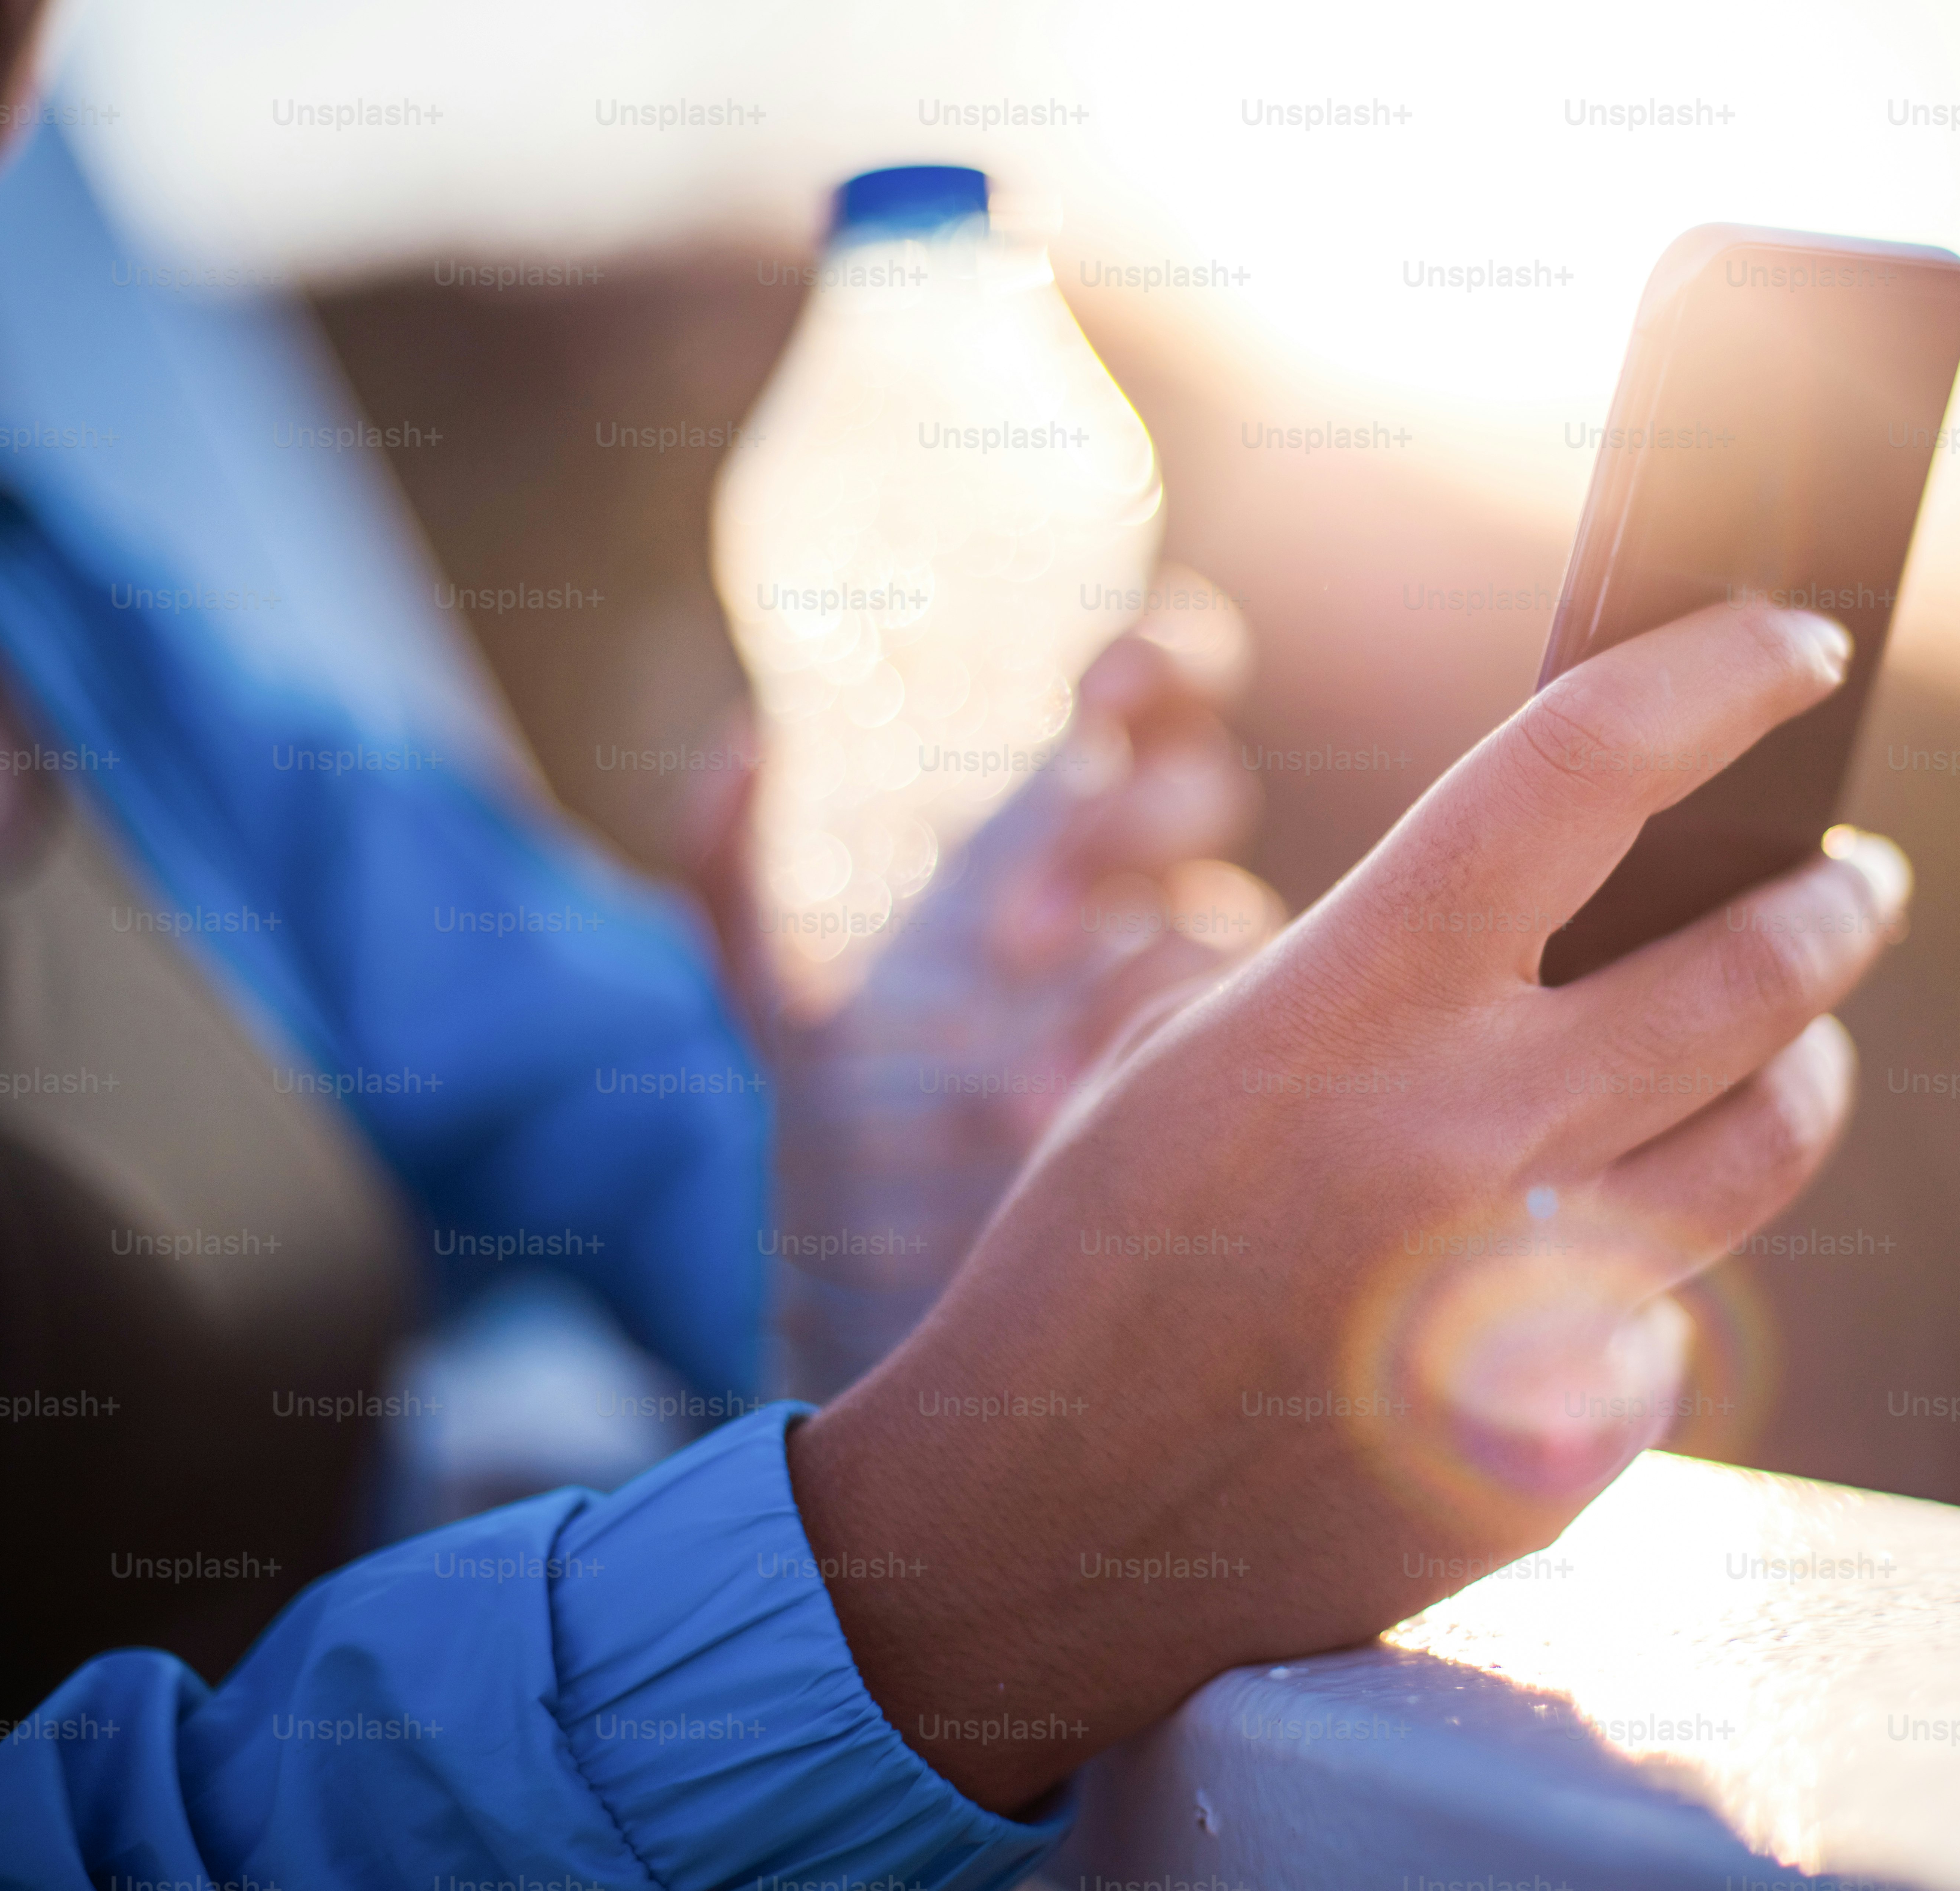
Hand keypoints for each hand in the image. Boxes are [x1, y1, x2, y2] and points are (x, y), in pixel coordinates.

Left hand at [766, 581, 1280, 1397]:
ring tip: (1016, 1082)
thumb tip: (743, 745)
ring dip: (1134, 976)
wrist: (887, 1300)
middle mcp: (1151, 893)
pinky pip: (1229, 1051)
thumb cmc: (855, 1121)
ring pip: (1226, 925)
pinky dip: (1145, 1077)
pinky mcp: (1218, 1094)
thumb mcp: (771, 996)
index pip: (1169, 686)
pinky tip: (1063, 1130)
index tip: (1098, 688)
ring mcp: (1201, 995)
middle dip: (1123, 828)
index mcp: (1068, 828)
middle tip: (1011, 939)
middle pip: (1202, 789)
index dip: (1160, 660)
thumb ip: (730, 865)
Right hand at [790, 600, 1911, 1809]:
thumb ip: (1390, 979)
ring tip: (1799, 1045)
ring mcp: (1536, 1305)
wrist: (1043, 1525)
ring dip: (1802, 1070)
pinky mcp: (1570, 1441)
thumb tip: (1585, 914)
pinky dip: (1640, 1276)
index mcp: (1354, 1006)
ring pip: (1767, 1141)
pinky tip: (1569, 1280)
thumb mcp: (1203, 1058)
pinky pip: (1668, 1316)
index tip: (1804, 642)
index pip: (1585, 768)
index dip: (1719, 678)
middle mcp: (1469, 1141)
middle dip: (1833, 902)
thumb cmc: (1104, 1252)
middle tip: (1854, 876)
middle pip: (1755, 969)